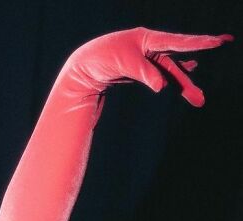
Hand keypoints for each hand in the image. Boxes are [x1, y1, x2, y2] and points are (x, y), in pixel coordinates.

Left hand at [69, 27, 233, 105]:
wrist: (84, 66)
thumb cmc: (102, 58)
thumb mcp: (124, 63)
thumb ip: (145, 73)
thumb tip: (162, 86)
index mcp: (148, 39)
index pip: (178, 42)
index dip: (199, 44)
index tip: (218, 42)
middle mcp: (151, 47)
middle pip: (176, 64)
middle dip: (190, 78)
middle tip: (206, 89)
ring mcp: (147, 59)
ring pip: (170, 73)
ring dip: (183, 86)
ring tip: (199, 100)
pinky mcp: (142, 71)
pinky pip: (162, 75)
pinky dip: (173, 78)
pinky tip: (185, 78)